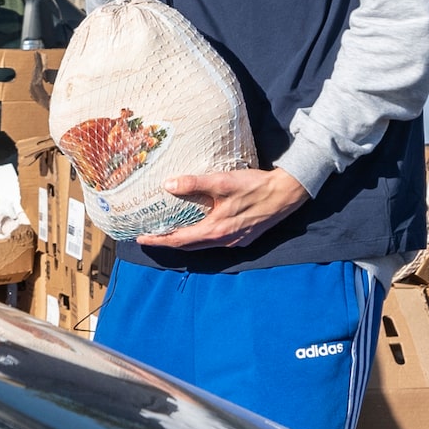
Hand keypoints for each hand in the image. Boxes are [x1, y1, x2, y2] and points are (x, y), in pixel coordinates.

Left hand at [136, 166, 309, 248]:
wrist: (287, 193)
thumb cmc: (255, 186)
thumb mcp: (222, 182)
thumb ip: (194, 183)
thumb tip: (168, 184)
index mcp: (215, 231)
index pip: (178, 240)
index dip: (158, 240)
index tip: (141, 238)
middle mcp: (223, 241)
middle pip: (188, 246)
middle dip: (167, 242)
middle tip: (150, 236)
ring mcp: (235, 242)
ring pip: (203, 245)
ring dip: (185, 241)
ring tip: (170, 233)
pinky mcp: (244, 238)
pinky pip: (216, 242)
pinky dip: (201, 238)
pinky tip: (198, 228)